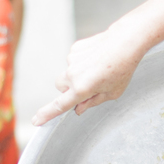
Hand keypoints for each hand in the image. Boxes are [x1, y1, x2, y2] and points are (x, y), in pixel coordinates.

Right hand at [31, 25, 148, 125]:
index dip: (47, 114)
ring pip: (67, 73)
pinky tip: (97, 58)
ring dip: (77, 75)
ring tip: (97, 69)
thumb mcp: (112, 93)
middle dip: (69, 89)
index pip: (60, 105)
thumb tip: (79, 108)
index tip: (36, 121)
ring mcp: (72, 60)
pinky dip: (82, 62)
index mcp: (82, 88)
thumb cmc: (123, 68)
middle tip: (88, 87)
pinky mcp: (74, 49)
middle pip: (60, 87)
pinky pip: (73, 60)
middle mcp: (73, 74)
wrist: (126, 41)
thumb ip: (93, 102)